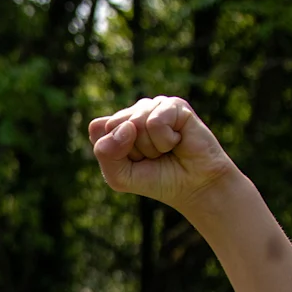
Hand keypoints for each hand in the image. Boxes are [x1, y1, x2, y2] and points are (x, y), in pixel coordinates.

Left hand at [88, 96, 237, 211]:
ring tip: (165, 150)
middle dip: (132, 149)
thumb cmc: (155, 179)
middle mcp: (133, 112)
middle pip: (115, 125)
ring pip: (135, 123)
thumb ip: (106, 155)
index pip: (98, 128)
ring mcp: (154, 106)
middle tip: (151, 156)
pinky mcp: (175, 105)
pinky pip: (155, 122)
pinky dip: (165, 140)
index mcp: (116, 125)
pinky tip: (177, 141)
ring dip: (150, 147)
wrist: (193, 186)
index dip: (113, 152)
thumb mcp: (119, 176)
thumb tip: (126, 126)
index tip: (133, 161)